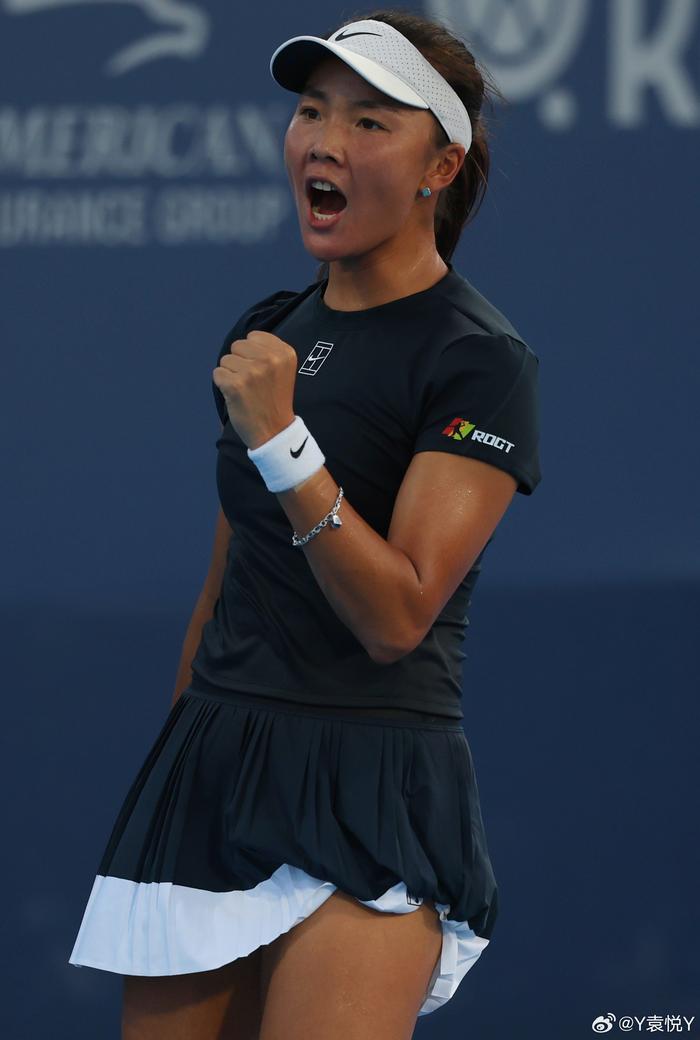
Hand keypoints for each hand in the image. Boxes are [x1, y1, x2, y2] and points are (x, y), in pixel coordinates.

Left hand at [213, 331, 296, 448]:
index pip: (254, 336)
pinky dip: (222, 385)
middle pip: (238, 345)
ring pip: (225, 360)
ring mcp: (252, 372)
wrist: (274, 432)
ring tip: (245, 390)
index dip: (252, 354)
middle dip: (240, 362)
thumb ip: (267, 351)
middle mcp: (270, 359)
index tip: (261, 371)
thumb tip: (243, 341)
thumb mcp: (282, 370)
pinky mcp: (235, 385)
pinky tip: (236, 396)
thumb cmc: (275, 400)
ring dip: (231, 374)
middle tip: (252, 383)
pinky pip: (217, 374)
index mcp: (285, 352)